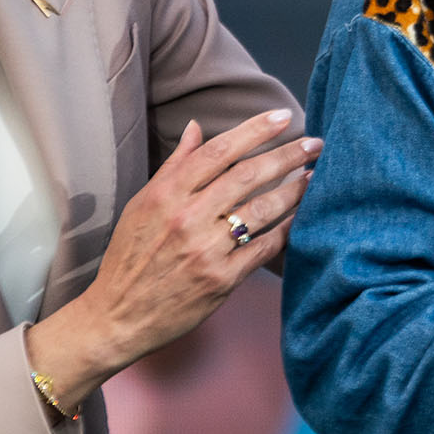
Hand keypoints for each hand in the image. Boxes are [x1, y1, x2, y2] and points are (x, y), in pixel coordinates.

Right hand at [26, 109, 318, 407]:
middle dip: (288, 155)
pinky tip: (301, 216)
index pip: (219, 151)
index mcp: (167, 195)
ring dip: (295, 189)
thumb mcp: (142, 205)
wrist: (117, 316)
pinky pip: (264, 247)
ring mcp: (207, 250)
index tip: (283, 117)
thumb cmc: (130, 256)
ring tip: (316, 176)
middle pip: (248, 175)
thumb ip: (174, 166)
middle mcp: (188, 218)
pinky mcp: (222, 280)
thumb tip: (196, 127)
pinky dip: (287, 229)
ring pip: (263, 209)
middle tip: (316, 143)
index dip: (255, 130)